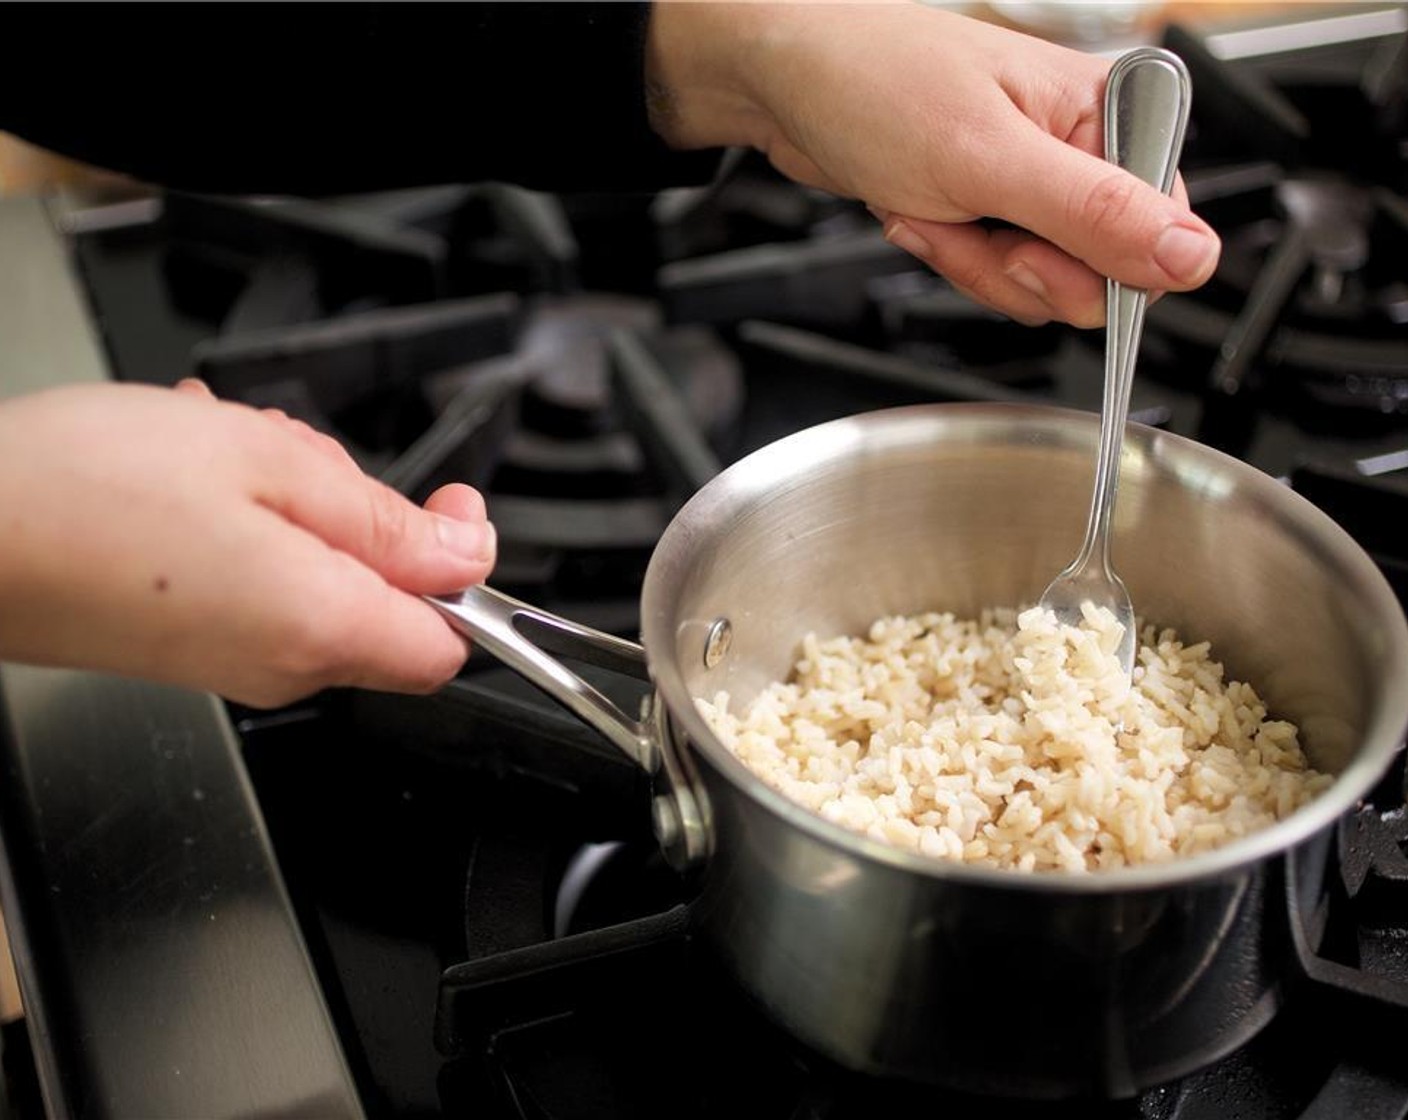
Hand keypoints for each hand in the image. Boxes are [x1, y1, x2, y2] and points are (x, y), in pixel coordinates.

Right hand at [0, 380, 495, 707]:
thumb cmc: (86, 490)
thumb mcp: (268, 463)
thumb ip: (385, 519)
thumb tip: (464, 554)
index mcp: (322, 627)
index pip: (449, 644)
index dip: (462, 575)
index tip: (445, 509)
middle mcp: (284, 666)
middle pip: (386, 604)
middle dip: (364, 516)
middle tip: (301, 455)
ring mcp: (232, 664)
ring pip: (321, 583)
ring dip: (298, 507)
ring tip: (230, 453)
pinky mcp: (188, 650)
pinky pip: (262, 586)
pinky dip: (253, 526)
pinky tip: (197, 476)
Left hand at [646, 2, 1220, 327]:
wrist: (788, 83)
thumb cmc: (876, 83)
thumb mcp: (988, 160)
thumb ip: (1095, 215)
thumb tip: (1190, 257)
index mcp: (1110, 115)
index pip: (1161, 235)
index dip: (1096, 268)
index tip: (1028, 249)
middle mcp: (1083, 149)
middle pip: (1097, 273)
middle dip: (1018, 267)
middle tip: (970, 220)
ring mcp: (1035, 184)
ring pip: (1040, 283)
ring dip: (972, 262)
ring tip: (935, 205)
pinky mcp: (993, 208)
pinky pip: (995, 273)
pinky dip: (950, 257)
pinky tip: (920, 212)